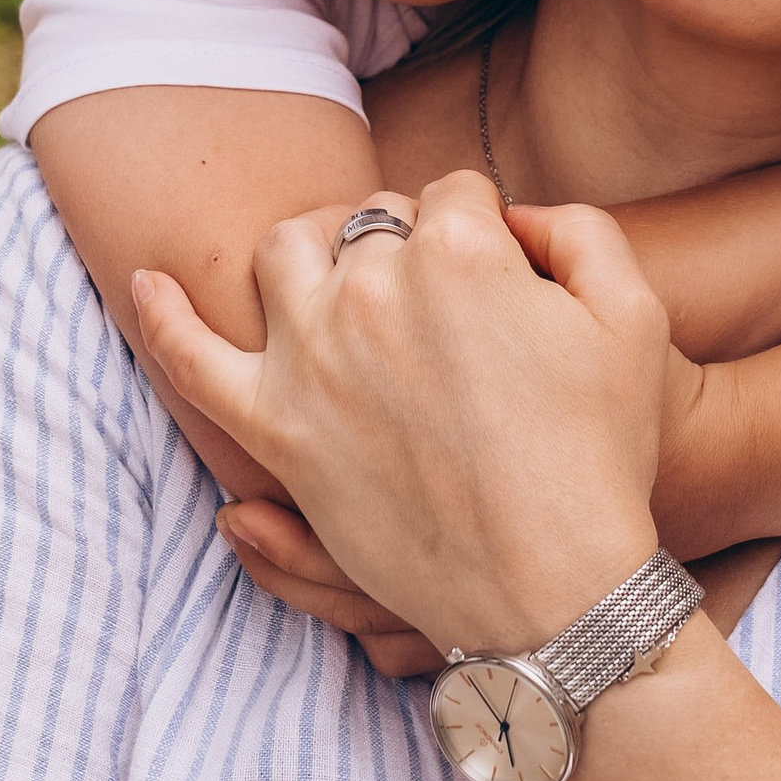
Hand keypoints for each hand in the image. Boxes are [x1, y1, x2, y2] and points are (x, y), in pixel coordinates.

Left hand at [134, 175, 667, 656]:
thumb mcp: (634, 317)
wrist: (557, 585)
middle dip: (403, 240)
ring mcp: (312, 355)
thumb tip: (514, 216)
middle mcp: (373, 287)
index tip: (502, 276)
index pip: (455, 196)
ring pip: (287, 254)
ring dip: (313, 252)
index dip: (483, 231)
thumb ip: (580, 231)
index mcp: (460, 249)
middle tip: (437, 300)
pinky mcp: (276, 427)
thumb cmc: (603, 456)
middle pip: (370, 220)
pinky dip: (163, 317)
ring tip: (340, 282)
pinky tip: (146, 283)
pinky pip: (192, 358)